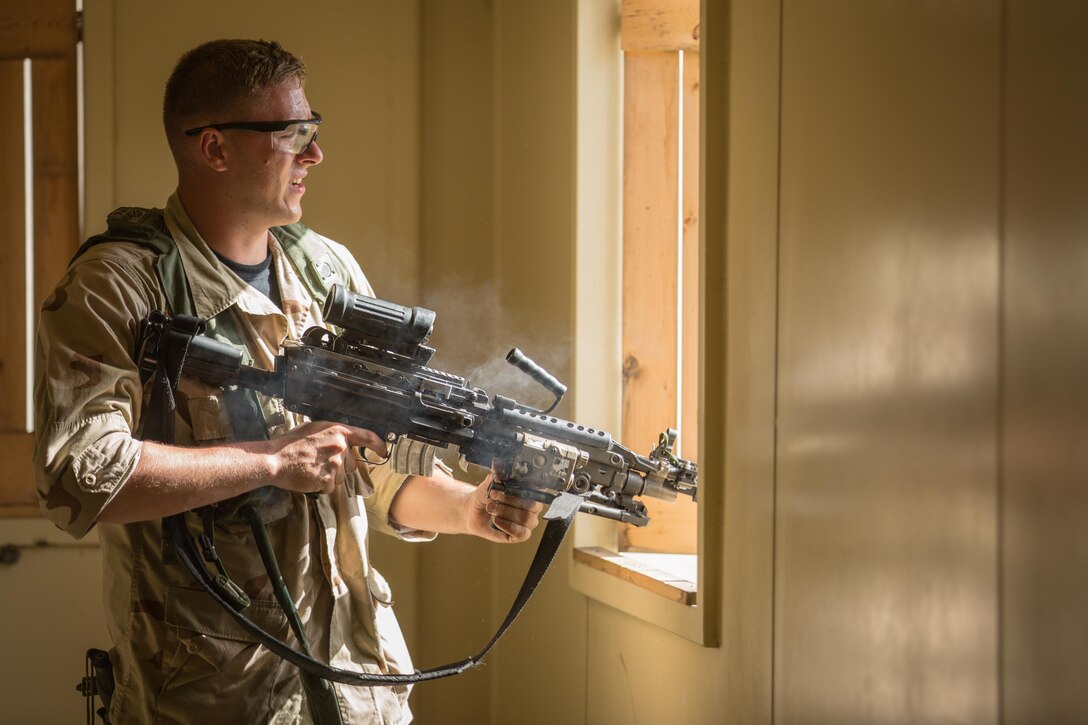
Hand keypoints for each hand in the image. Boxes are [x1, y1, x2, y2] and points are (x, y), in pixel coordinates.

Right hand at [268, 421, 386, 494]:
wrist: (275, 459)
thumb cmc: (292, 444)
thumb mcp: (316, 429)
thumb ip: (334, 434)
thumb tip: (346, 441)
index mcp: (339, 432)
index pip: (368, 437)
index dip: (379, 445)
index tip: (383, 451)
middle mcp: (340, 447)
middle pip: (352, 464)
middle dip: (341, 466)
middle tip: (321, 462)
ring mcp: (335, 464)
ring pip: (342, 477)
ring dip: (330, 476)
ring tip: (313, 468)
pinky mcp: (328, 479)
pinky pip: (331, 486)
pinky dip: (322, 485)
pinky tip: (310, 477)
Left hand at [465, 472, 543, 542]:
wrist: (473, 511)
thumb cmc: (486, 496)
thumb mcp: (490, 482)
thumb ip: (497, 474)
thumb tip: (498, 465)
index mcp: (530, 491)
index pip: (539, 488)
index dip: (528, 486)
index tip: (513, 484)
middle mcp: (533, 507)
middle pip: (532, 504)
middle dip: (511, 499)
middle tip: (495, 495)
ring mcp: (528, 522)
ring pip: (525, 518)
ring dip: (505, 512)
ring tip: (491, 508)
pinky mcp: (521, 535)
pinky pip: (521, 533)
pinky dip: (507, 526)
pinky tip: (496, 520)